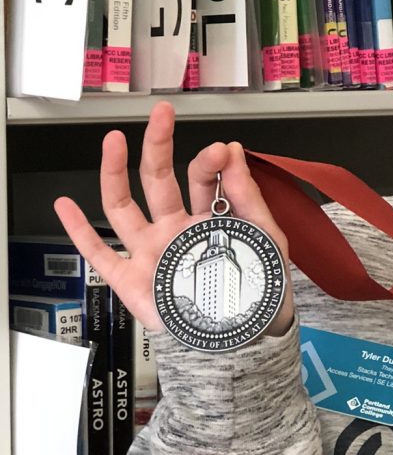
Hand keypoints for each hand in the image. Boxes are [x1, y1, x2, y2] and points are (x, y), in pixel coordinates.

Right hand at [54, 99, 293, 334]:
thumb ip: (249, 198)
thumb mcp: (266, 239)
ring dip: (115, 172)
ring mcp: (151, 252)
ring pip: (124, 205)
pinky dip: (79, 230)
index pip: (203, 179)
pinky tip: (66, 205)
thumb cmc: (259, 291)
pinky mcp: (132, 280)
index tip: (221, 150)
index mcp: (209, 218)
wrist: (246, 340)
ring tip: (114, 140)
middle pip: (159, 179)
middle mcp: (176, 230)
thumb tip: (234, 153)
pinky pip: (99, 252)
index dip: (210, 162)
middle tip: (162, 114)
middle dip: (159, 145)